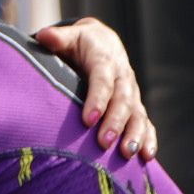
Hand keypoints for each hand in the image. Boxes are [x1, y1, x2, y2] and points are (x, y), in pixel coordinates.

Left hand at [33, 18, 156, 159]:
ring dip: (135, 134)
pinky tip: (147, 157)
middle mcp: (122, 77)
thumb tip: (44, 36)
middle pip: (122, 101)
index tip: (87, 120)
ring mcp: (131, 93)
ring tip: (127, 153)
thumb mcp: (71, 37)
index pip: (102, 80)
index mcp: (105, 60)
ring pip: (137, 114)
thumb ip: (58, 39)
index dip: (97, 99)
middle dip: (115, 122)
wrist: (103, 42)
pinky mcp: (136, 105)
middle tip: (104, 143)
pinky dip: (149, 138)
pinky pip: (146, 122)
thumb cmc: (80, 43)